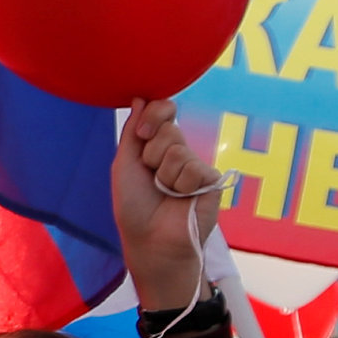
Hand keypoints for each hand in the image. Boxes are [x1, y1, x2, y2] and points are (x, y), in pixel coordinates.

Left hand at [110, 99, 218, 314]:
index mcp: (157, 146)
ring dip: (164, 173)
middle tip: (151, 175)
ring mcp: (196, 166)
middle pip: (168, 129)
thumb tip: (139, 98)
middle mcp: (178, 153)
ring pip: (178, 150)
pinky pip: (194, 168)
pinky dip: (181, 184)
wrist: (150, 240)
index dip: (155, 113)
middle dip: (152, 152)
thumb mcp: (125, 164)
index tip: (144, 132)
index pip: (163, 110)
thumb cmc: (134, 207)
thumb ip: (134, 131)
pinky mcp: (211, 180)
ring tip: (165, 192)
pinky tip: (182, 199)